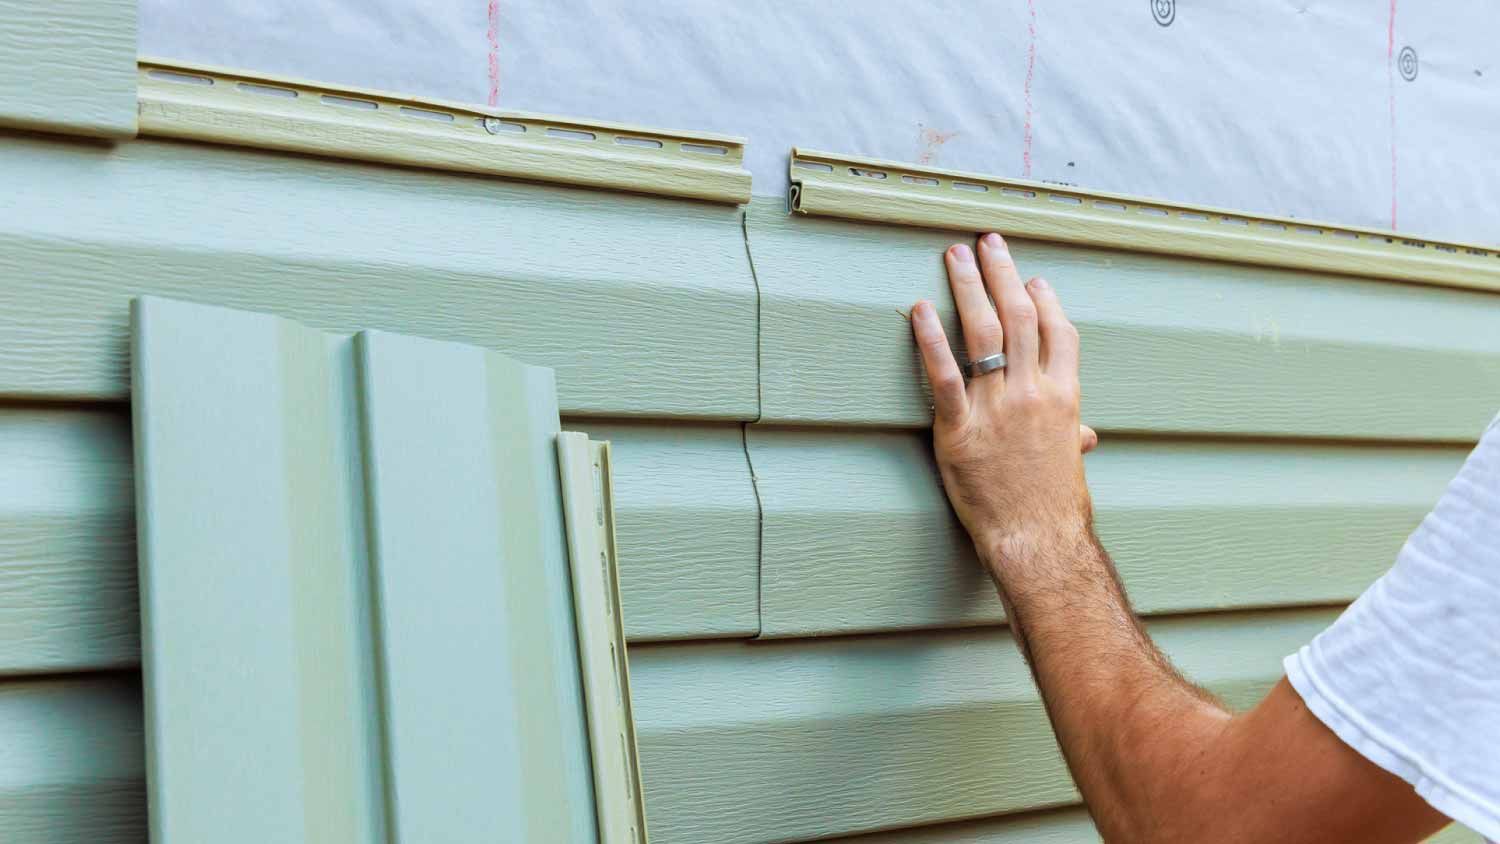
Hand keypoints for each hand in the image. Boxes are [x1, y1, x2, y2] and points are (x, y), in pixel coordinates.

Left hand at [910, 233, 1095, 572]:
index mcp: (1064, 397)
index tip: (1032, 278)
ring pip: (984, 332)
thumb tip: (1086, 435)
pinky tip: (921, 311)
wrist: (1037, 540)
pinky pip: (944, 374)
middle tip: (988, 243)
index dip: (1045, 300)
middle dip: (1003, 274)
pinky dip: (931, 339)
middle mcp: (1033, 392)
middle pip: (1020, 317)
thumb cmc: (1054, 507)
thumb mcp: (1071, 464)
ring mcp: (997, 408)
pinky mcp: (960, 429)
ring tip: (956, 256)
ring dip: (970, 287)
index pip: (1059, 332)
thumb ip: (1074, 437)